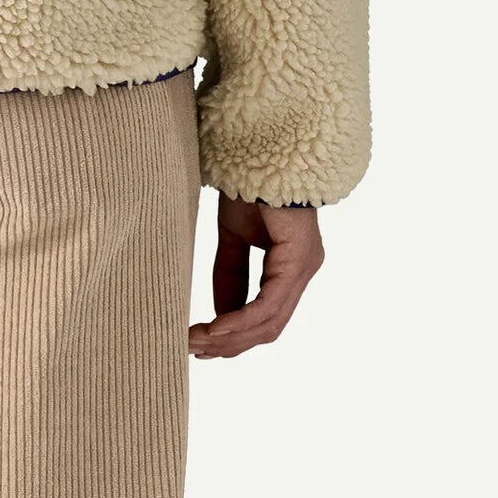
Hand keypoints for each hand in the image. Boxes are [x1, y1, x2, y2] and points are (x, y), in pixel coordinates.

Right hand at [188, 194, 323, 358]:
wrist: (264, 148)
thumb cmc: (252, 183)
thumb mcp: (234, 236)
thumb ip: (231, 274)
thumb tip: (219, 315)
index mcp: (290, 266)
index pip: (265, 316)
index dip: (233, 335)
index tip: (200, 343)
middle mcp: (301, 271)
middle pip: (268, 327)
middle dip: (229, 344)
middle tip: (193, 349)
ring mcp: (303, 267)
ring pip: (269, 322)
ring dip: (230, 338)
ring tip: (197, 342)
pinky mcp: (297, 260)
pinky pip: (268, 304)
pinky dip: (239, 320)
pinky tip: (214, 328)